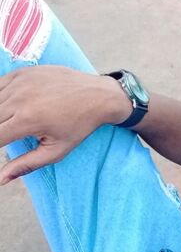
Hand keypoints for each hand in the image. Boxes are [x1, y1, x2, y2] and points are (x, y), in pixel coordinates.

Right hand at [0, 66, 130, 184]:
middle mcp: (20, 98)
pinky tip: (8, 108)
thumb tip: (0, 179)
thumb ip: (26, 164)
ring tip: (11, 124)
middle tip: (12, 135)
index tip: (3, 147)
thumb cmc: (79, 125)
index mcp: (28, 120)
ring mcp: (21, 82)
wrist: (99, 95)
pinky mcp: (23, 72)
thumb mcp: (57, 150)